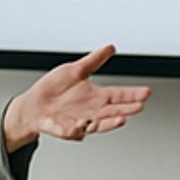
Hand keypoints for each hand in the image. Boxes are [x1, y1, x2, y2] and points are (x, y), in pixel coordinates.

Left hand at [1, 46, 149, 150]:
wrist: (33, 105)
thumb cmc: (54, 89)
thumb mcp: (75, 70)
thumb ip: (94, 61)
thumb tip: (110, 47)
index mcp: (96, 97)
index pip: (119, 95)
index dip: (132, 94)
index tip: (146, 92)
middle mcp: (92, 111)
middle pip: (113, 111)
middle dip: (126, 109)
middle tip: (139, 106)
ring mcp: (80, 122)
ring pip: (99, 124)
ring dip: (110, 123)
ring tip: (121, 119)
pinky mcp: (66, 130)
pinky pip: (74, 131)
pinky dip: (78, 129)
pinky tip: (82, 124)